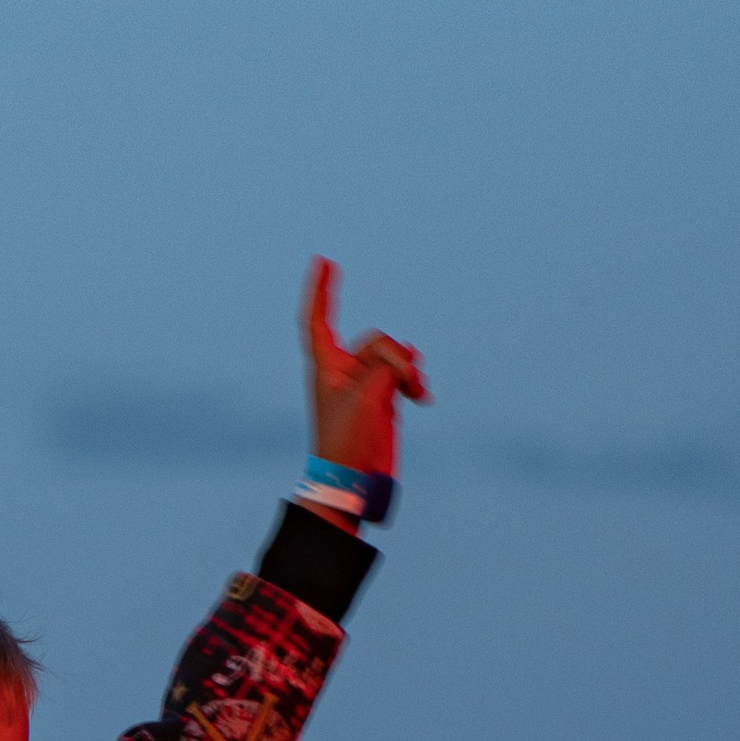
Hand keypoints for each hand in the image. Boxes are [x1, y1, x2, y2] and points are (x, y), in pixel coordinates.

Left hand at [302, 258, 427, 478]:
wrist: (354, 480)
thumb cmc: (348, 439)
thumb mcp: (368, 393)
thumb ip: (386, 365)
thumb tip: (405, 358)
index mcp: (325, 366)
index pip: (318, 319)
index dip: (319, 289)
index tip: (323, 261)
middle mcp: (342, 370)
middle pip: (375, 341)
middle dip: (395, 357)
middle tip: (405, 381)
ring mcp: (363, 384)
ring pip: (393, 357)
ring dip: (408, 370)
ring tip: (417, 392)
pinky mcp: (382, 399)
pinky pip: (402, 373)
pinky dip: (413, 380)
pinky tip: (421, 395)